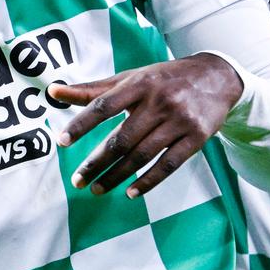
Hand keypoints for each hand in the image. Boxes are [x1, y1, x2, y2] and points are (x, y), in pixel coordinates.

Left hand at [49, 53, 241, 197]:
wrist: (217, 76)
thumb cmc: (163, 79)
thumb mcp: (130, 78)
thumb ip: (92, 89)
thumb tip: (53, 91)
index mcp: (139, 84)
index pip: (104, 106)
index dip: (82, 124)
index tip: (62, 142)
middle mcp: (158, 102)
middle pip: (122, 138)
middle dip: (97, 162)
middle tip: (77, 180)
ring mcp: (179, 121)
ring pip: (142, 155)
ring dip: (117, 176)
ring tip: (96, 189)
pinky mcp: (196, 137)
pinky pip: (169, 164)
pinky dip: (149, 181)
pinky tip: (131, 192)